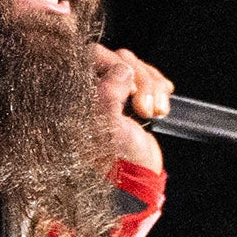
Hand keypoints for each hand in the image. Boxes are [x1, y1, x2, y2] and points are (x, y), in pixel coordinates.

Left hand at [93, 45, 171, 180]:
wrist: (133, 180)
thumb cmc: (113, 159)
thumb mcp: (108, 129)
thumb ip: (109, 95)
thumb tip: (121, 67)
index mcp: (74, 94)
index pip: (92, 55)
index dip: (113, 64)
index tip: (130, 88)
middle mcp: (89, 89)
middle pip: (119, 58)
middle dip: (140, 81)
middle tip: (145, 110)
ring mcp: (110, 93)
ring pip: (136, 67)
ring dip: (153, 87)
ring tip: (156, 113)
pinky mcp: (129, 98)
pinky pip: (149, 76)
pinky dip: (159, 89)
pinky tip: (163, 107)